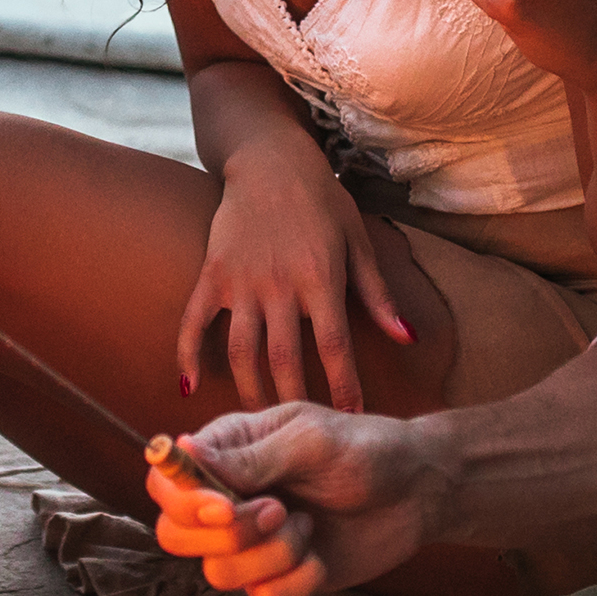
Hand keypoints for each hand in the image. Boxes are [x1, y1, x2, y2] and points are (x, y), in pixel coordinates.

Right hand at [146, 403, 447, 595]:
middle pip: (175, 536)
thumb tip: (182, 450)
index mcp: (225, 452)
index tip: (227, 506)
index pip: (165, 485)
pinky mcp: (278, 578)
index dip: (183, 502)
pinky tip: (321, 557)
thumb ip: (249, 459)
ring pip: (219, 573)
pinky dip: (297, 582)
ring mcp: (250, 543)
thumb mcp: (310, 441)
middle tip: (280, 511)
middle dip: (228, 534)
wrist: (418, 491)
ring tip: (309, 526)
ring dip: (271, 555)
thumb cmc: (366, 449)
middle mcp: (227, 499)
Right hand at [174, 130, 411, 411]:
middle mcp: (279, 284)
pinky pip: (194, 321)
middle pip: (285, 359)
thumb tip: (408, 338)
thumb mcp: (358, 241)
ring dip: (250, 390)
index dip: (343, 385)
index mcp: (320, 278)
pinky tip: (189, 387)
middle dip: (295, 402)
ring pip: (241, 351)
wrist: (270, 159)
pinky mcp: (212, 273)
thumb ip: (378, 294)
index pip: (334, 345)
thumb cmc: (322, 200)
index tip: (352, 418)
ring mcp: (241, 281)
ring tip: (258, 422)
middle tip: (302, 436)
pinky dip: (188, 354)